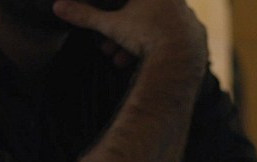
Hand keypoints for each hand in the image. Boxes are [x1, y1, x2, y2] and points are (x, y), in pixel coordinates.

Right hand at [53, 0, 206, 60]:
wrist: (180, 56)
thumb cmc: (147, 35)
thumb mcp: (112, 25)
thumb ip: (87, 15)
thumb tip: (59, 7)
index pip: (129, 1)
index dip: (117, 12)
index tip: (111, 25)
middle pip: (142, 12)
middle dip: (123, 31)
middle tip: (110, 47)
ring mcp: (187, 15)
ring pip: (157, 27)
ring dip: (137, 43)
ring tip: (122, 59)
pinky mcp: (196, 33)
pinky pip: (172, 39)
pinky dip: (157, 48)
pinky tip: (145, 61)